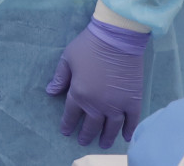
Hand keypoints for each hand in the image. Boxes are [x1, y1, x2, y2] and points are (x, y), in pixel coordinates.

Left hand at [46, 18, 149, 148]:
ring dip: (106, 137)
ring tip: (103, 144)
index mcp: (79, 94)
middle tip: (83, 141)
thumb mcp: (67, 59)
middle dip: (86, 134)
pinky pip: (132, 121)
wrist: (116, 39)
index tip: (66, 131)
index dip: (68, 124)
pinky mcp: (133, 101)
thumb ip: (59, 78)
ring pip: (111, 127)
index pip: (71, 114)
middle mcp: (98, 104)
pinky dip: (129, 130)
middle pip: (92, 125)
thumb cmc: (88, 46)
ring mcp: (117, 105)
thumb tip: (50, 92)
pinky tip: (126, 137)